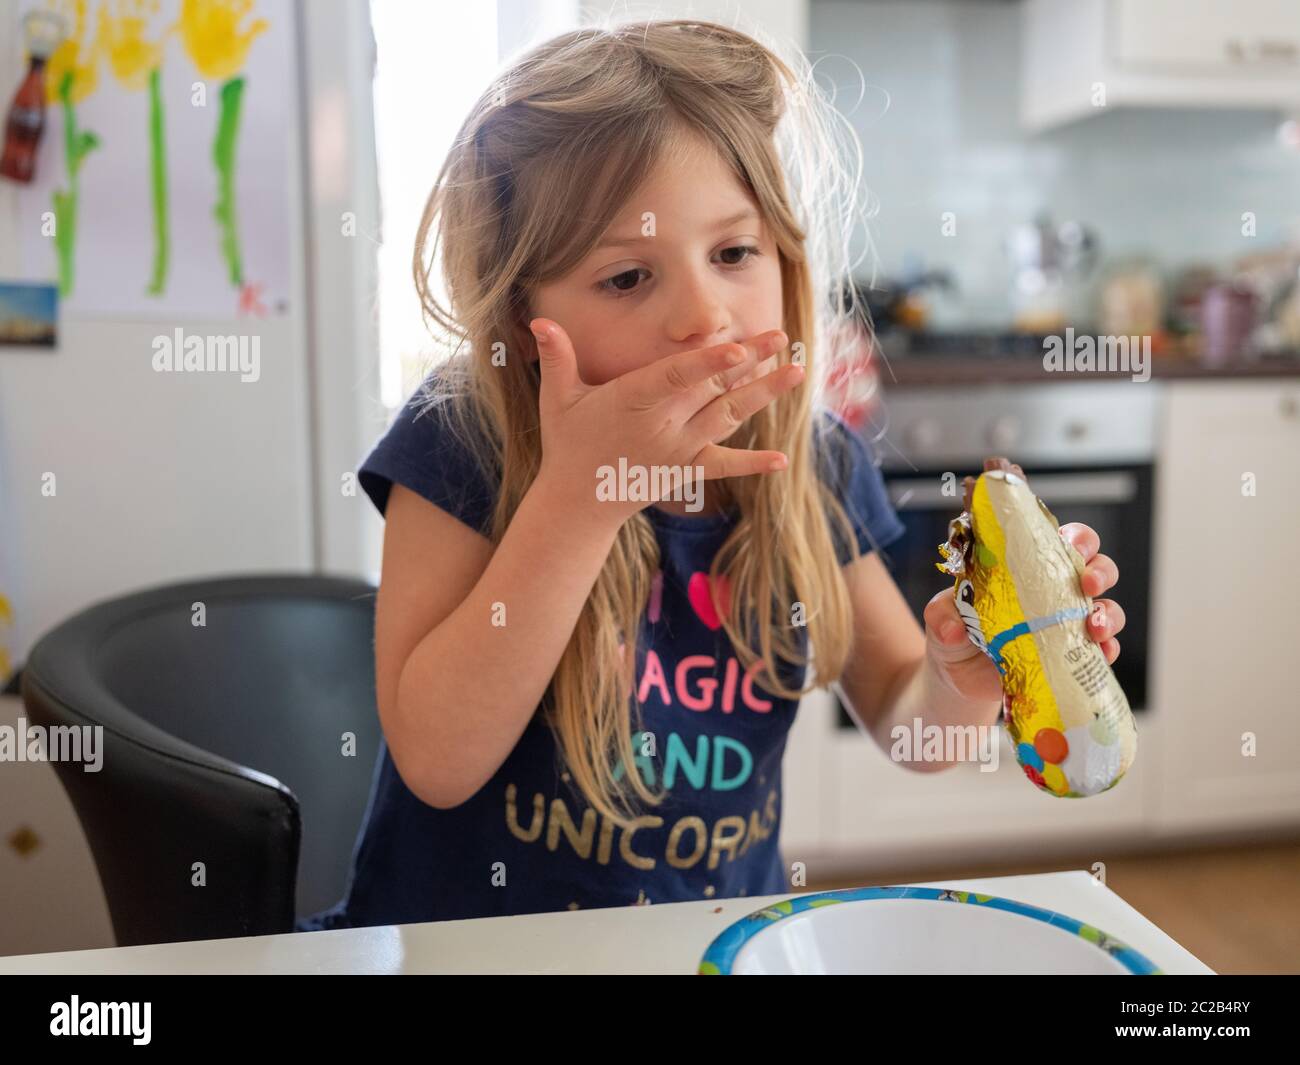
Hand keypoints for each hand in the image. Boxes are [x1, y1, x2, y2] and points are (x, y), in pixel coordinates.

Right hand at [528, 317, 803, 524]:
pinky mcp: (687, 469)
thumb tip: (539, 323)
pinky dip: (752, 464)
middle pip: (713, 388)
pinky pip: (724, 465)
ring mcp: (679, 449)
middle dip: (751, 363)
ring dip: (763, 395)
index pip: (678, 377)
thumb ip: (556, 358)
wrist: (579, 500)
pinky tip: (782, 460)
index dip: (709, 362)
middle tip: (782, 338)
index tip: (739, 346)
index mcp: (635, 400)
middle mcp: (664, 425)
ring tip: (796, 372)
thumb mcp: (557, 398)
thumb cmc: (568, 442)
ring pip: (728, 416)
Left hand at [921, 522, 1124, 705]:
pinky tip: (1100, 653)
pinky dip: (1107, 650)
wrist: (958, 680)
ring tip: (1093, 627)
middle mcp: (1055, 592)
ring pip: (1107, 609)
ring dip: (1108, 615)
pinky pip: (1101, 651)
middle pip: (1096, 569)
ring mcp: (1067, 624)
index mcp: (1028, 569)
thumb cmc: (955, 634)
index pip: (1060, 541)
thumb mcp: (940, 618)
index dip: (1075, 537)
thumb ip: (942, 616)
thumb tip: (953, 629)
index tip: (1071, 543)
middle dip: (1100, 571)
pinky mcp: (1072, 657)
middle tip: (1088, 583)